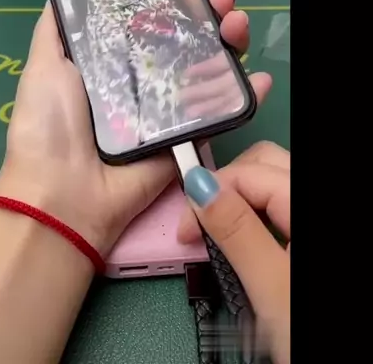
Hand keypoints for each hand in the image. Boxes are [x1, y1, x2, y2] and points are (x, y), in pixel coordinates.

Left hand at [0, 0, 271, 256]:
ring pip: (206, 71)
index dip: (171, 0)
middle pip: (184, 42)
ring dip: (228, 43)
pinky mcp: (185, 139)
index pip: (150, 23)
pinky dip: (244, 94)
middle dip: (207, 15)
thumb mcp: (43, 67)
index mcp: (112, 64)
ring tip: (238, 22)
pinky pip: (218, 113)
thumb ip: (55, 30)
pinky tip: (259, 76)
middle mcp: (142, 82)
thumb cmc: (47, 125)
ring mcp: (166, 111)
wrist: (63, 194)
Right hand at [181, 141, 289, 363]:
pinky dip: (253, 212)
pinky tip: (244, 237)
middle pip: (261, 165)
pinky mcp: (306, 231)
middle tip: (200, 224)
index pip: (248, 172)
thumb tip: (200, 187)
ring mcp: (310, 214)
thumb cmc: (306, 333)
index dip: (208, 192)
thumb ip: (237, 232)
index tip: (186, 230)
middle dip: (224, 187)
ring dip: (237, 199)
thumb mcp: (271, 287)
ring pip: (269, 181)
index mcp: (307, 204)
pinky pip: (277, 203)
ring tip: (218, 231)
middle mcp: (312, 198)